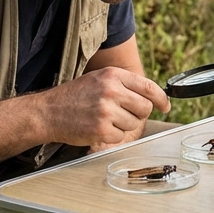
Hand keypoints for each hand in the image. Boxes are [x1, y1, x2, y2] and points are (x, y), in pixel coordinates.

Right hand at [39, 67, 169, 147]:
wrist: (48, 112)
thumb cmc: (74, 97)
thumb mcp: (99, 80)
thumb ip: (124, 84)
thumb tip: (152, 97)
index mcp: (113, 75)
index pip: (149, 87)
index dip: (161, 99)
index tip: (165, 106)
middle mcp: (111, 91)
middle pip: (145, 108)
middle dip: (137, 114)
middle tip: (121, 114)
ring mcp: (107, 111)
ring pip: (134, 124)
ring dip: (123, 125)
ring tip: (103, 119)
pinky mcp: (102, 130)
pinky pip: (121, 137)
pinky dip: (111, 136)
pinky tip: (97, 128)